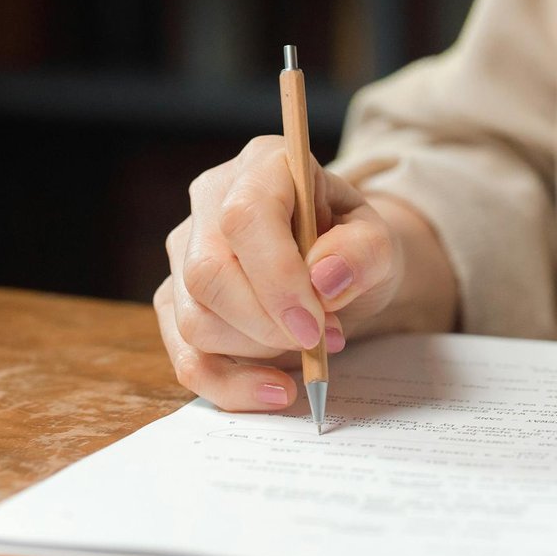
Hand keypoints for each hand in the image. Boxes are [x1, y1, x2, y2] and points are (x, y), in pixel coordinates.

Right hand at [154, 136, 405, 411]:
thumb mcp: (380, 242)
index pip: (245, 217)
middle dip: (267, 324)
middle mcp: (210, 201)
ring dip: (259, 351)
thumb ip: (364, 251)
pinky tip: (276, 390)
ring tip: (311, 346)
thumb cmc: (354, 247)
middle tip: (321, 341)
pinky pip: (186, 357)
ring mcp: (184, 252)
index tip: (315, 323)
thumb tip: (324, 278)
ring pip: (195, 319)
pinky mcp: (176, 301)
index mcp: (263, 166)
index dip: (277, 277)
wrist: (340, 268)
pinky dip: (231, 385)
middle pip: (208, 273)